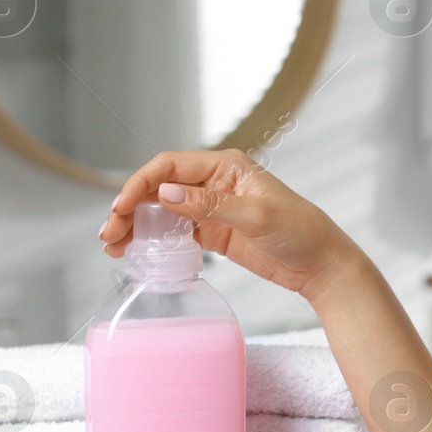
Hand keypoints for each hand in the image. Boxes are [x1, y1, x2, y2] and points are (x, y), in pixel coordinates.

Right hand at [98, 148, 361, 300]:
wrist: (322, 265)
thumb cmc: (301, 232)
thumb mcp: (257, 217)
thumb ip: (211, 205)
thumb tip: (167, 194)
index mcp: (227, 166)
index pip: (170, 166)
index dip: (140, 184)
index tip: (121, 208)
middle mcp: (215, 182)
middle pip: (159, 187)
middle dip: (130, 207)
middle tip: (109, 234)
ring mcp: (212, 207)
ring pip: (161, 209)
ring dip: (136, 224)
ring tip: (114, 246)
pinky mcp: (213, 231)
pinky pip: (174, 230)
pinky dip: (152, 238)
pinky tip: (136, 251)